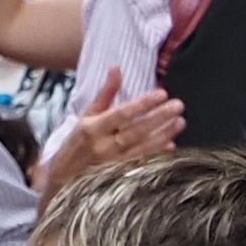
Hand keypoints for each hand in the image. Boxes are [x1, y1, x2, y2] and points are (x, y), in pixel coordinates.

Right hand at [39, 73, 184, 196]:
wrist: (65, 177)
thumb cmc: (78, 141)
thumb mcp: (86, 115)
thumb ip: (105, 93)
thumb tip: (116, 68)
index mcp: (92, 128)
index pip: (121, 114)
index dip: (142, 104)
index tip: (161, 93)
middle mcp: (103, 145)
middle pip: (135, 130)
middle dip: (158, 117)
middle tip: (178, 105)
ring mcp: (113, 162)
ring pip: (142, 147)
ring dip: (163, 134)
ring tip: (180, 121)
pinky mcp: (121, 174)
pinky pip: (142, 162)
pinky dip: (156, 153)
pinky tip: (171, 145)